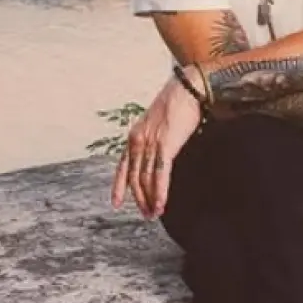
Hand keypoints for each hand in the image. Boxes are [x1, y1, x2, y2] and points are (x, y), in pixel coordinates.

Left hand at [110, 68, 203, 218]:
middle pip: (134, 178)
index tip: (116, 203)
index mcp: (134, 136)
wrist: (186, 88)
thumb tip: (158, 153)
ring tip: (154, 214)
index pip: (123, 167)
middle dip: (139, 199)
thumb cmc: (177, 103)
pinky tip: (161, 204)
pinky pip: (160, 175)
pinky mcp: (165, 146)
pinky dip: (159, 192)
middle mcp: (138, 141)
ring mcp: (150, 144)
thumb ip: (154, 138)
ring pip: (146, 179)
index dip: (119, 187)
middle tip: (146, 214)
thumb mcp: (157, 122)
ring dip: (150, 199)